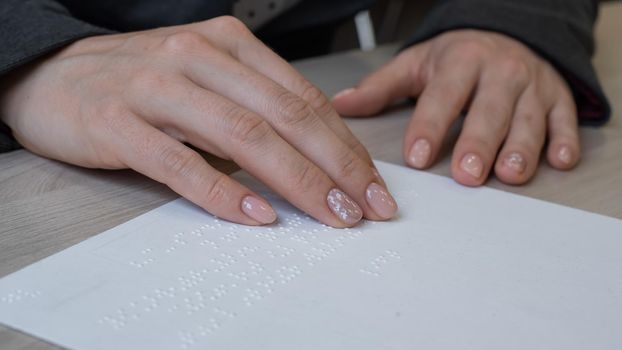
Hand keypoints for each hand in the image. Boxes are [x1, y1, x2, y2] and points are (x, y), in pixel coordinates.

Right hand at [0, 16, 396, 226]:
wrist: (50, 74)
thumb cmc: (138, 81)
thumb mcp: (206, 79)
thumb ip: (255, 106)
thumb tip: (315, 154)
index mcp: (228, 46)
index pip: (303, 99)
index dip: (345, 145)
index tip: (372, 184)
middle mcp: (198, 58)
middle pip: (285, 116)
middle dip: (337, 166)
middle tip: (367, 206)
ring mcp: (157, 89)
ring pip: (243, 135)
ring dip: (297, 180)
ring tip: (331, 213)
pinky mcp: (119, 123)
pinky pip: (180, 162)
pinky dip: (222, 192)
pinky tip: (257, 215)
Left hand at [333, 29, 579, 185]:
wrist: (506, 34)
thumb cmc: (458, 58)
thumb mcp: (416, 64)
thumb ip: (381, 87)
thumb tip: (342, 104)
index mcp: (460, 62)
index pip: (442, 97)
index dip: (429, 127)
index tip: (416, 156)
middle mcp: (499, 72)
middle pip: (489, 110)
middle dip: (478, 143)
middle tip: (466, 175)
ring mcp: (532, 86)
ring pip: (528, 118)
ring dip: (522, 147)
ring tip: (510, 174)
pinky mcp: (557, 99)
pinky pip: (565, 119)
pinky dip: (565, 140)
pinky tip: (559, 161)